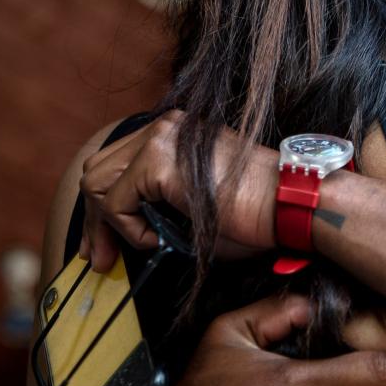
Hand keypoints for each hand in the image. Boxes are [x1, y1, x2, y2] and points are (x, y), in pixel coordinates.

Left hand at [79, 111, 275, 272]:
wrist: (291, 205)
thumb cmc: (256, 213)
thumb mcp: (197, 203)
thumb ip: (161, 204)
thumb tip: (125, 230)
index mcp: (175, 132)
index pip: (115, 163)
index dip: (102, 207)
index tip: (102, 244)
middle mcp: (164, 127)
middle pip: (97, 170)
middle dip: (94, 220)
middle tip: (100, 258)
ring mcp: (160, 140)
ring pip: (96, 184)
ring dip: (113, 224)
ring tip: (145, 244)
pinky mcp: (159, 162)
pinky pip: (115, 203)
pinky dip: (130, 229)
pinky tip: (160, 238)